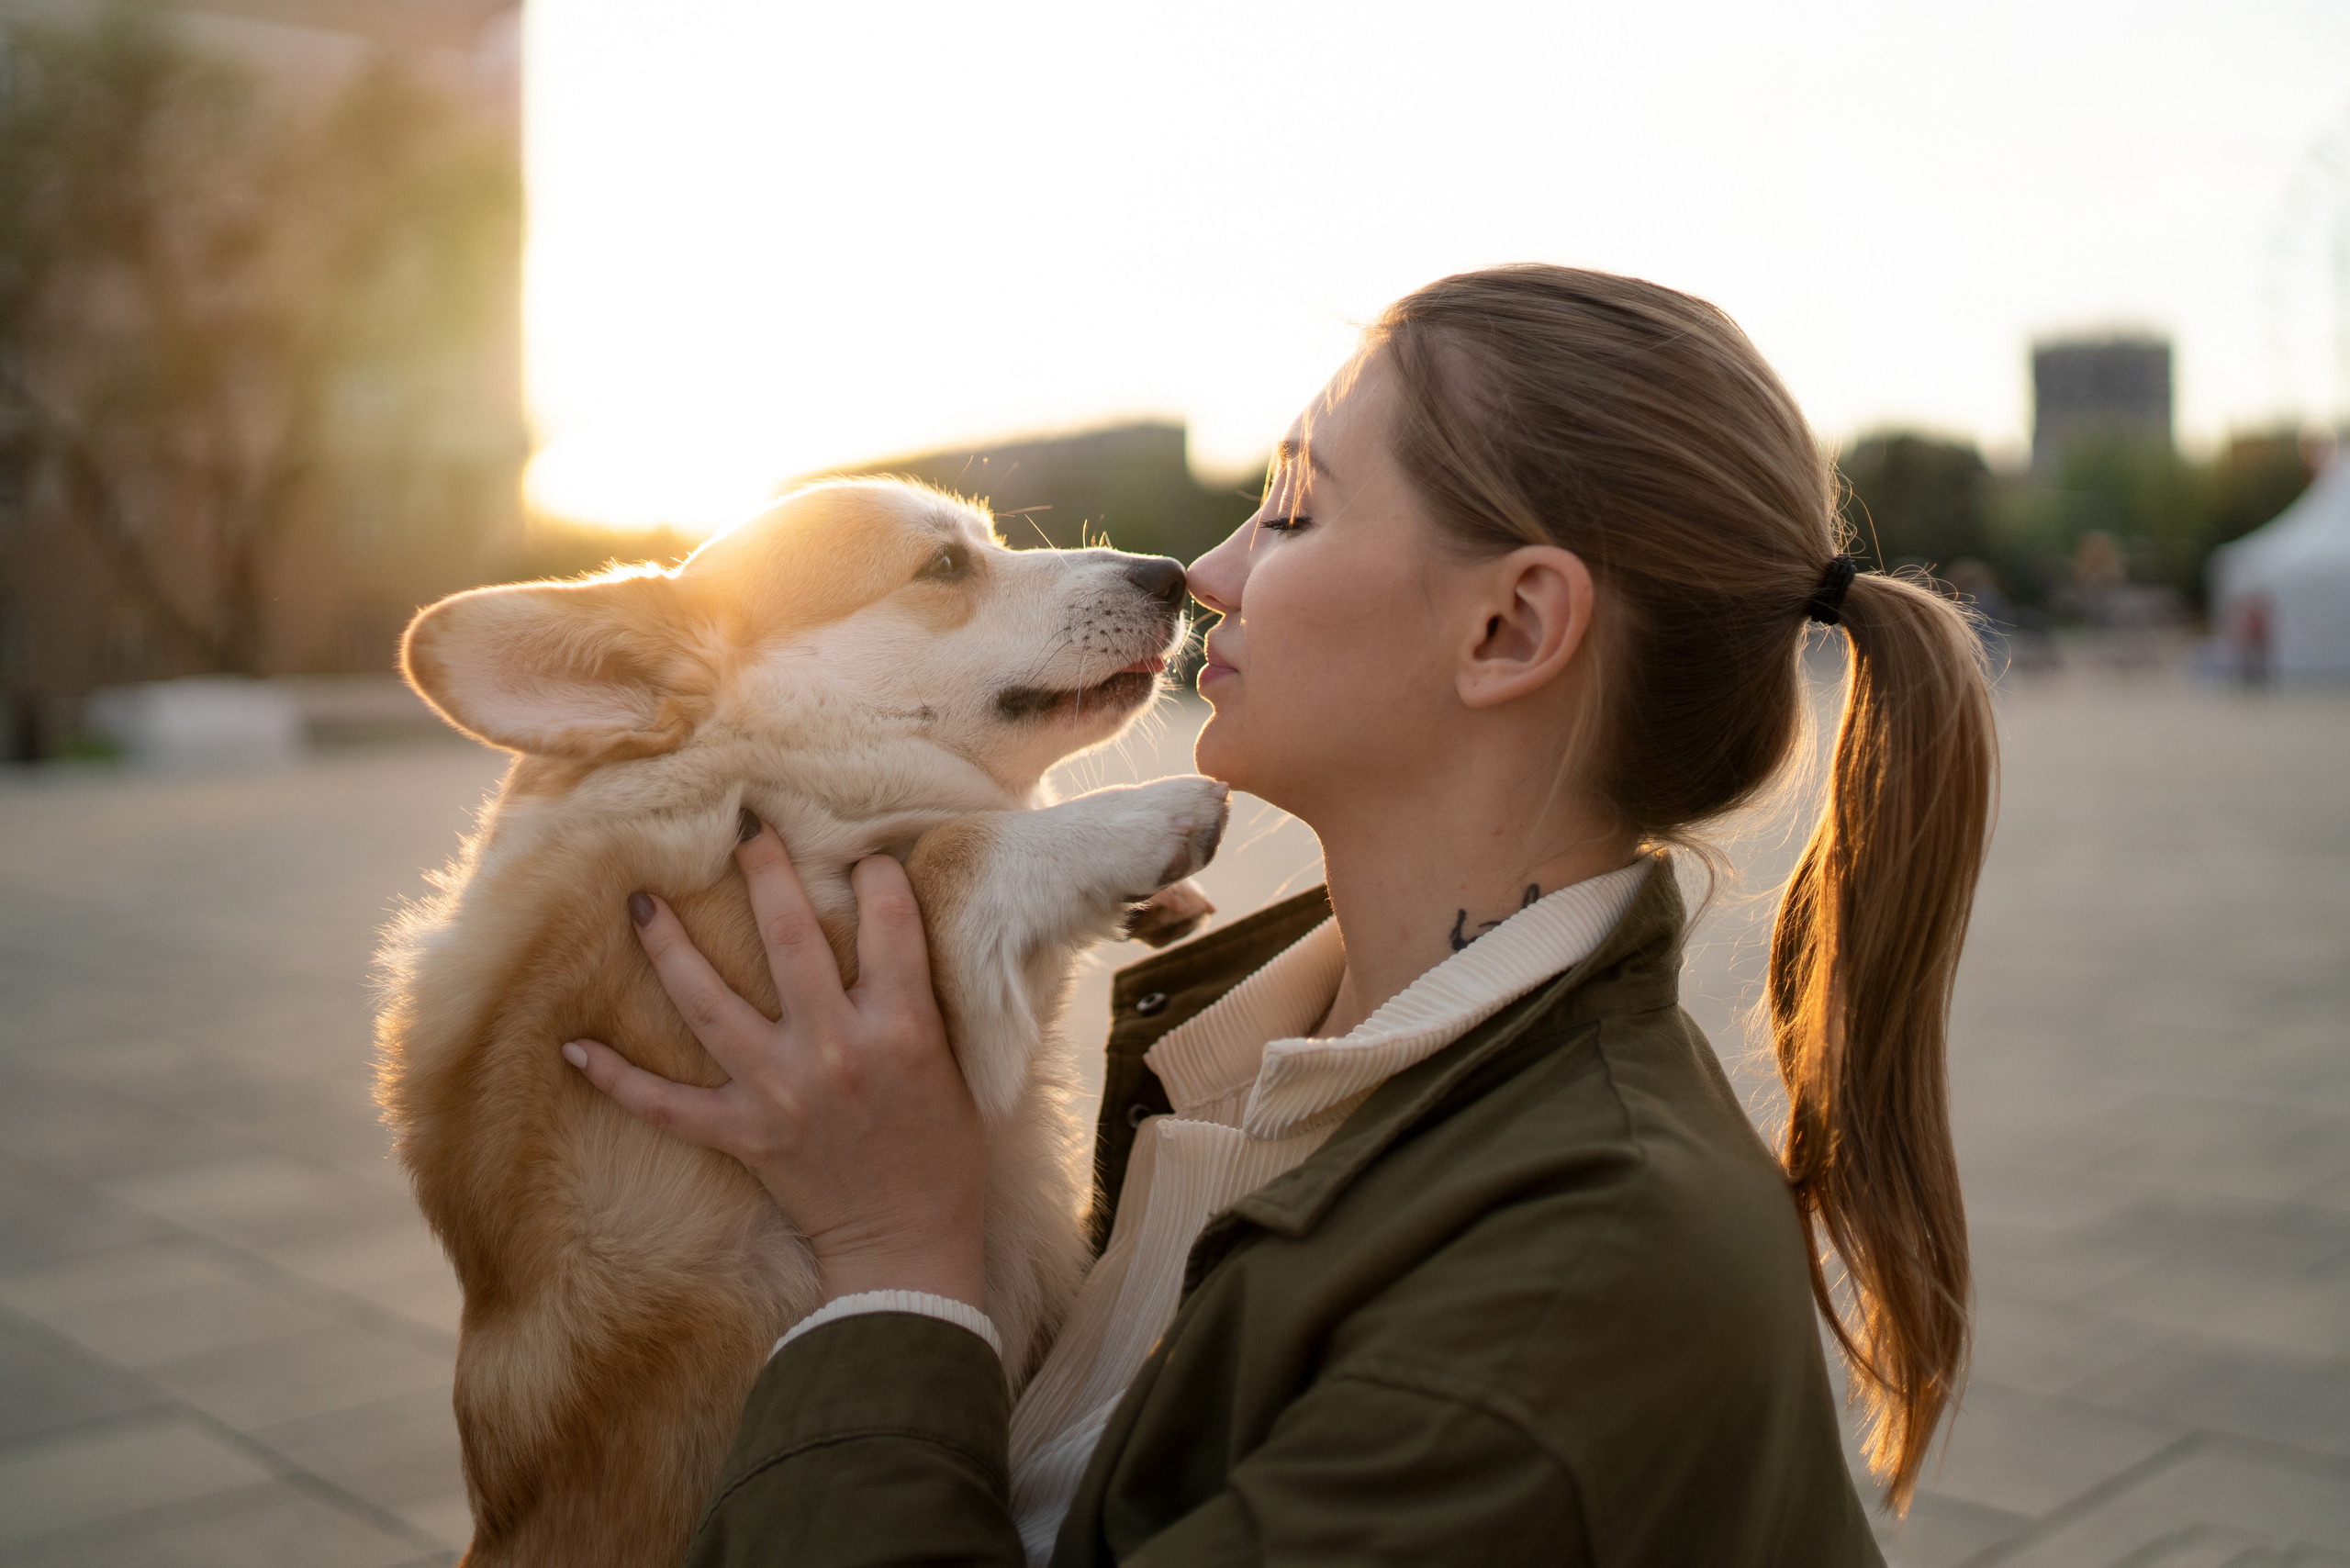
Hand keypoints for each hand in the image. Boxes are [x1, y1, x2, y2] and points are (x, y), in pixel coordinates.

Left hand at [562, 814, 987, 1310]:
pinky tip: (574, 1046)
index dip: (875, 877)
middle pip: (791, 940)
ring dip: (672, 949)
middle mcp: (836, 1050)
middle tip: (742, 824)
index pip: (888, 923)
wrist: (908, 1245)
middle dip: (765, 872)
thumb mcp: (956, 1062)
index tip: (861, 854)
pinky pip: (664, 1104)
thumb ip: (927, 994)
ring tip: (642, 901)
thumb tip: (902, 922)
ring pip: (710, 1005)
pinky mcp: (742, 1134)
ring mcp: (781, 1092)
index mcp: (901, 1027)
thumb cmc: (943, 1150)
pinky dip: (616, 1078)